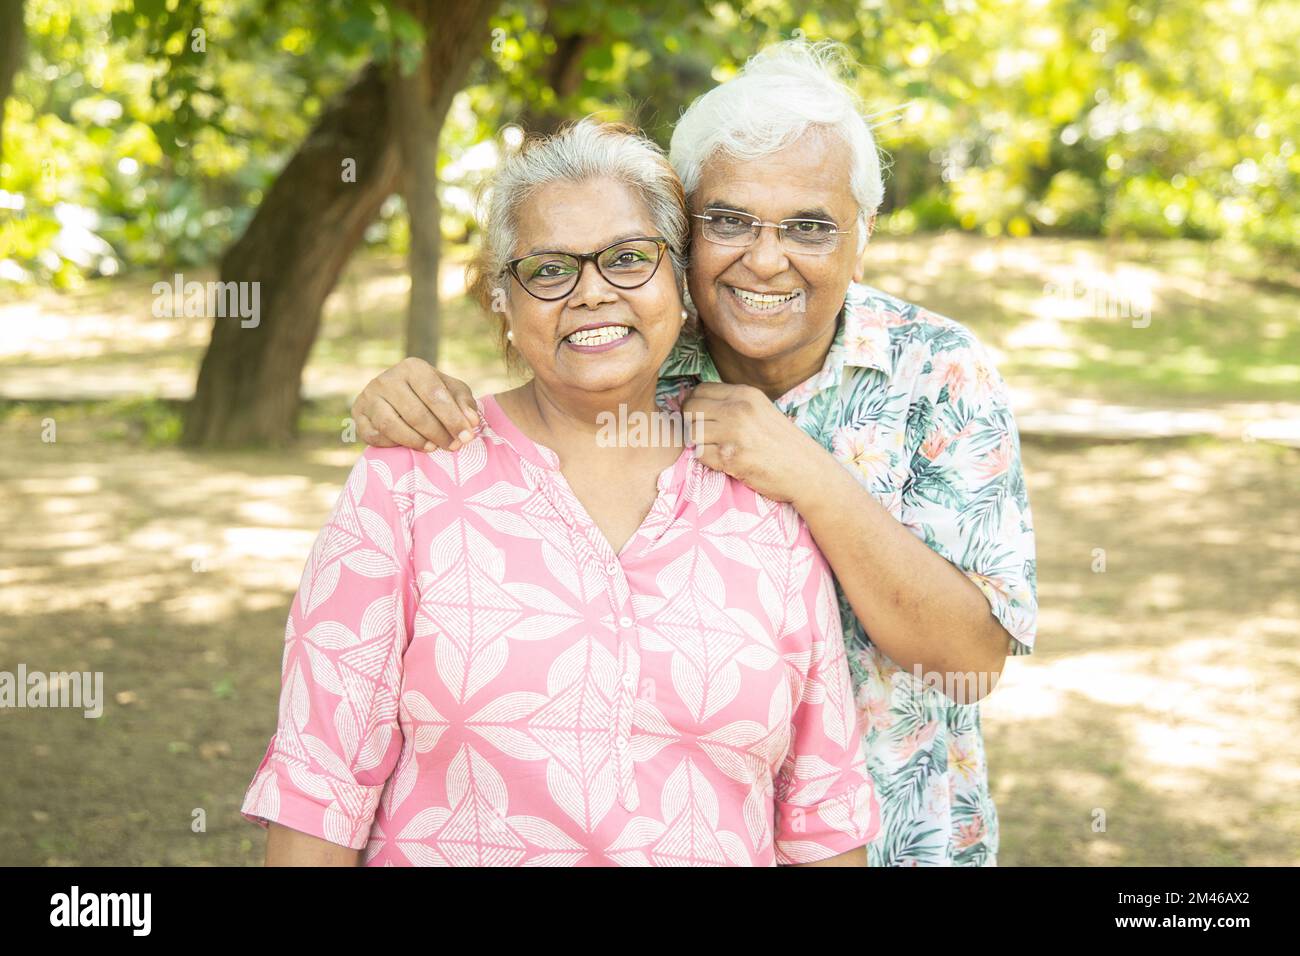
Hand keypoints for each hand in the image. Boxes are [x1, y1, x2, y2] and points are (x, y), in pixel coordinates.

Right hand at [350, 357, 479, 451]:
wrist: (399, 397)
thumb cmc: (432, 394)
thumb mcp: (453, 392)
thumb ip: (465, 404)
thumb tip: (472, 422)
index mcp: (412, 367)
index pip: (434, 394)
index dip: (452, 418)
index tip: (467, 436)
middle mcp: (387, 378)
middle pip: (415, 413)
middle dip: (438, 434)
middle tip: (452, 446)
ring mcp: (369, 396)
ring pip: (392, 426)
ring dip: (416, 441)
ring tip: (433, 447)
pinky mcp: (358, 415)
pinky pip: (375, 436)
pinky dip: (394, 444)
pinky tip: (409, 446)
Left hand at [682, 382, 828, 503]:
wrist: (808, 471)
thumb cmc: (784, 444)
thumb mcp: (761, 410)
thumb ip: (733, 404)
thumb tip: (694, 401)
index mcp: (746, 394)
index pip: (699, 390)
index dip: (693, 405)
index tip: (701, 419)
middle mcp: (738, 409)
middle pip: (690, 409)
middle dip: (691, 424)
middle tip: (704, 436)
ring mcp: (734, 433)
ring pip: (692, 432)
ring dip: (699, 444)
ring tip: (717, 449)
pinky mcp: (730, 457)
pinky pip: (699, 454)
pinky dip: (707, 460)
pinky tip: (724, 461)